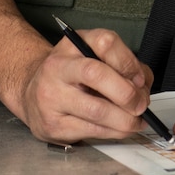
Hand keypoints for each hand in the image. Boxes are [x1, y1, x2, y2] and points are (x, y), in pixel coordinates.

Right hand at [10, 26, 154, 144]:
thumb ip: (123, 66)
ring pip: (96, 110)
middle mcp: (58, 67)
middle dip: (126, 93)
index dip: (128, 62)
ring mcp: (52, 97)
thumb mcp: (93, 57)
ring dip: (125, 120)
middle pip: (96, 74)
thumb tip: (142, 88)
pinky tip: (119, 128)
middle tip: (141, 105)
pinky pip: (91, 131)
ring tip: (135, 121)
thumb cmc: (71, 75)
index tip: (140, 79)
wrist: (32, 94)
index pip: (105, 42)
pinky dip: (113, 132)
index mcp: (73, 44)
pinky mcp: (53, 125)